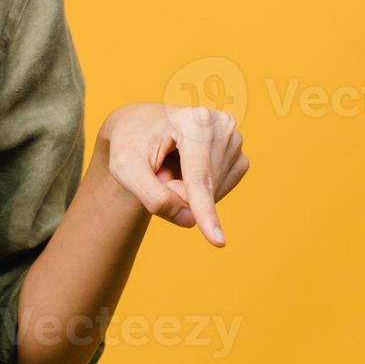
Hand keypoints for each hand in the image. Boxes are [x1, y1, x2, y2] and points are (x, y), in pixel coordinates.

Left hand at [96, 103, 249, 246]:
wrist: (140, 125)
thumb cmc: (130, 143)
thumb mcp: (125, 168)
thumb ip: (153, 196)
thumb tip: (190, 221)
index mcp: (194, 121)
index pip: (198, 178)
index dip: (204, 210)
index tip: (218, 242)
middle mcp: (222, 126)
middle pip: (204, 188)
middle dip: (177, 191)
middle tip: (158, 168)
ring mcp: (235, 141)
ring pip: (214, 193)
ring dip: (187, 190)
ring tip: (170, 164)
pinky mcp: (239, 157)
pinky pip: (220, 192)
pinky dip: (199, 190)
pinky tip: (186, 168)